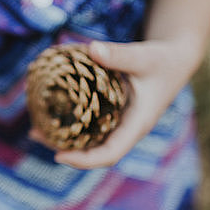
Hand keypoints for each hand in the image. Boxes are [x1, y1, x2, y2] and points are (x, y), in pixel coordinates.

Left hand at [30, 38, 200, 168]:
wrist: (174, 61)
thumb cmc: (161, 60)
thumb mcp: (143, 56)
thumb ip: (119, 55)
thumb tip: (92, 49)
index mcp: (136, 124)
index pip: (110, 153)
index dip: (84, 160)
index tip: (59, 156)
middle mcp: (125, 128)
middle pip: (93, 151)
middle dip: (64, 149)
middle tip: (34, 134)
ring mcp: (118, 123)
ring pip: (89, 139)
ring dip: (63, 137)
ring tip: (35, 128)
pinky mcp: (112, 113)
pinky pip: (89, 124)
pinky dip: (70, 121)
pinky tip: (50, 111)